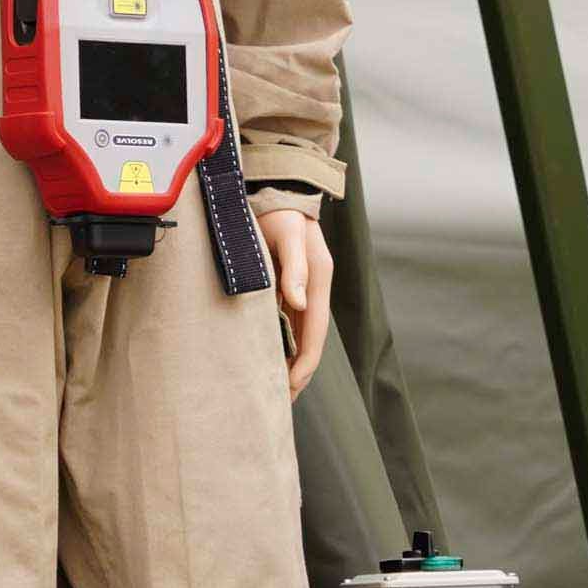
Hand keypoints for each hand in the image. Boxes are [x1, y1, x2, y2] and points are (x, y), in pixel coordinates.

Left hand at [257, 207, 333, 397]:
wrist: (279, 187)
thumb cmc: (281, 210)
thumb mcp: (288, 235)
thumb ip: (295, 268)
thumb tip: (296, 302)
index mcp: (319, 280)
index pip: (314, 333)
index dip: (304, 364)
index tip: (291, 389)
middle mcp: (314, 287)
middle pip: (310, 339)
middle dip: (298, 371)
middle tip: (281, 400)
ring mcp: (303, 286)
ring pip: (299, 332)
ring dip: (290, 358)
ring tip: (274, 386)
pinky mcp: (289, 282)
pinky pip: (288, 320)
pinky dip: (281, 341)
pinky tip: (268, 353)